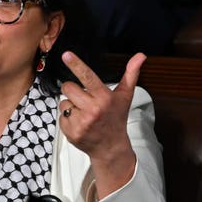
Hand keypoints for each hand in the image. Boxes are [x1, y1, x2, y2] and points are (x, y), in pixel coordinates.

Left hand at [59, 51, 144, 201]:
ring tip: (84, 113)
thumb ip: (131, 74)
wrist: (110, 147)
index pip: (87, 77)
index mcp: (104, 98)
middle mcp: (93, 109)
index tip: (66, 54)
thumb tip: (140, 55)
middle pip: (68, 87)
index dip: (76, 64)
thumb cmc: (116, 118)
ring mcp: (81, 122)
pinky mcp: (71, 132)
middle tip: (84, 99)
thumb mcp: (125, 96)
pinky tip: (79, 123)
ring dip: (71, 106)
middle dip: (73, 90)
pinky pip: (60, 116)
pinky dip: (68, 119)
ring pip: (64, 102)